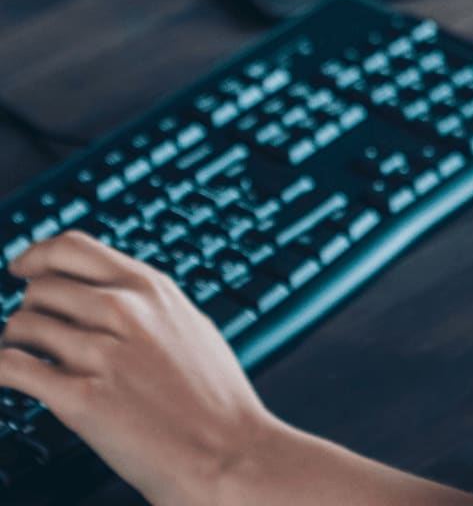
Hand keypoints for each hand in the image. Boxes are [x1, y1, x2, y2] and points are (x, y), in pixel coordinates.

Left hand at [0, 230, 277, 505]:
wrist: (224, 450)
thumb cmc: (212, 395)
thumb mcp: (187, 322)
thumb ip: (145, 302)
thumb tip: (105, 290)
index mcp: (150, 287)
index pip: (73, 247)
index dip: (37, 255)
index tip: (22, 267)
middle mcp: (124, 311)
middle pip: (40, 287)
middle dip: (30, 309)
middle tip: (33, 332)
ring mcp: (100, 353)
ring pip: (21, 326)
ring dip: (14, 343)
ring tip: (26, 361)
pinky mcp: (79, 400)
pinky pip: (11, 369)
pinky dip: (0, 371)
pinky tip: (8, 381)